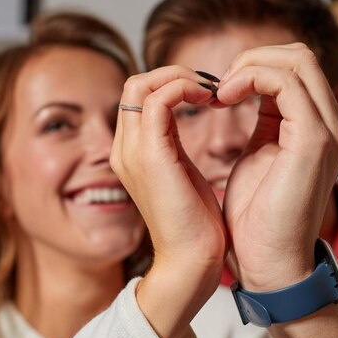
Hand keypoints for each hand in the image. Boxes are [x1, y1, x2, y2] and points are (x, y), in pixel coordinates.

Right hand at [110, 66, 226, 337]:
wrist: (192, 263)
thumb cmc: (196, 224)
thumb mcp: (183, 174)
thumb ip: (177, 146)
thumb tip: (194, 122)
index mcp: (132, 152)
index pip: (139, 96)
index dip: (172, 83)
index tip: (209, 92)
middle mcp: (125, 148)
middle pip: (136, 83)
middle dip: (175, 74)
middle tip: (213, 87)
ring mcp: (133, 151)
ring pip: (142, 84)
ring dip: (181, 77)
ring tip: (213, 91)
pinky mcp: (150, 156)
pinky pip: (159, 100)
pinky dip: (184, 89)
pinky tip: (212, 100)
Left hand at [218, 43, 337, 291]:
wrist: (268, 262)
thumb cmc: (256, 217)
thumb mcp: (258, 154)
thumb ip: (264, 119)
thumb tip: (249, 89)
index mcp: (318, 127)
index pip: (297, 68)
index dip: (256, 66)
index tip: (220, 89)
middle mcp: (332, 124)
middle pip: (300, 56)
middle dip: (252, 59)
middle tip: (218, 85)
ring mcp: (329, 130)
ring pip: (296, 61)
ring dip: (248, 67)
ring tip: (218, 92)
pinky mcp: (314, 140)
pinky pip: (285, 83)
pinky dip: (250, 79)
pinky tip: (224, 98)